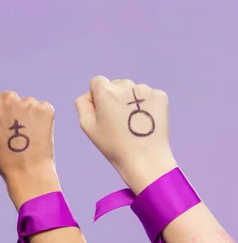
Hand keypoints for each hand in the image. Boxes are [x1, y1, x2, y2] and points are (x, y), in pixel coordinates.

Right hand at [0, 88, 59, 209]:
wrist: (29, 172)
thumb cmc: (4, 159)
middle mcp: (8, 100)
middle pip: (7, 96)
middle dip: (10, 108)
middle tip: (14, 129)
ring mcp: (28, 102)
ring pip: (25, 103)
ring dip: (26, 113)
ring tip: (28, 135)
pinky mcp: (45, 108)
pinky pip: (40, 108)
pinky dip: (40, 118)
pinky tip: (38, 133)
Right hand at [75, 76, 176, 193]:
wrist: (146, 160)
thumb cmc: (114, 145)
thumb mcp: (87, 125)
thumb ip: (82, 103)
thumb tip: (91, 94)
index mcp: (106, 91)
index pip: (97, 82)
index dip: (98, 97)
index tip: (104, 113)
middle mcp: (126, 86)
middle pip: (116, 84)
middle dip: (115, 98)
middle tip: (119, 121)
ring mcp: (145, 90)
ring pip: (132, 90)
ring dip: (130, 101)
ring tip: (133, 123)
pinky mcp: (160, 96)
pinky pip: (147, 95)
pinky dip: (145, 105)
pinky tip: (144, 120)